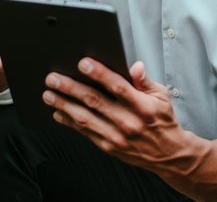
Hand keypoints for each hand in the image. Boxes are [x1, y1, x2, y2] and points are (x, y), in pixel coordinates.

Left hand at [42, 60, 216, 200]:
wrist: (168, 154)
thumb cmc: (162, 120)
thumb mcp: (161, 96)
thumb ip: (144, 80)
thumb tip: (133, 65)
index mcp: (143, 106)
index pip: (118, 86)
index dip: (100, 74)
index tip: (83, 63)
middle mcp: (128, 122)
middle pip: (95, 101)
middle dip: (71, 88)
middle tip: (53, 78)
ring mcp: (117, 136)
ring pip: (85, 118)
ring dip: (64, 105)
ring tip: (48, 94)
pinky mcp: (109, 147)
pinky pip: (85, 133)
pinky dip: (69, 122)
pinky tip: (58, 112)